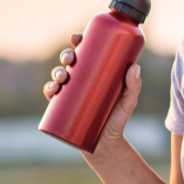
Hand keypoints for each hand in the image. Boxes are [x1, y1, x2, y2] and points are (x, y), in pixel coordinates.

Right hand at [42, 33, 142, 160]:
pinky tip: (52, 88)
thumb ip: (134, 86)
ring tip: (63, 76)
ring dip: (56, 71)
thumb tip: (134, 67)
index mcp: (97, 72)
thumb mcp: (128, 102)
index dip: (79, 42)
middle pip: (71, 61)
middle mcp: (82, 80)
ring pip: (59, 76)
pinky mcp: (63, 108)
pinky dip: (49, 89)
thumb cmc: (118, 120)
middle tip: (71, 59)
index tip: (77, 37)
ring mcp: (71, 94)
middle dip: (66, 55)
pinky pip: (52, 95)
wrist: (105, 146)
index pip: (86, 52)